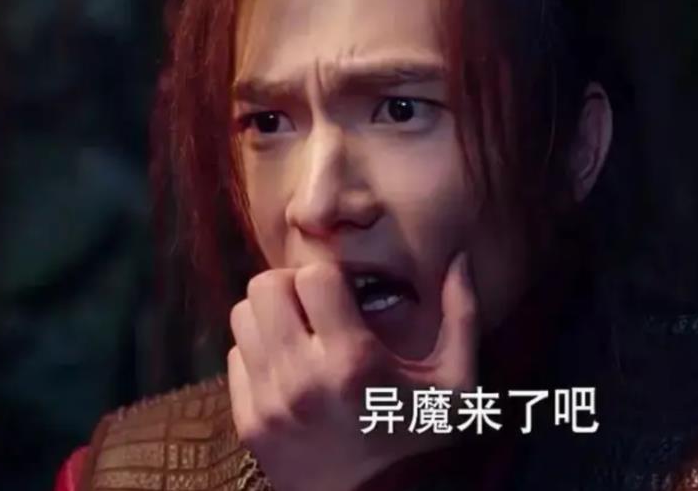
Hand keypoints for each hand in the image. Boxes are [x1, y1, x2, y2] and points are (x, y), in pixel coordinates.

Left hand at [227, 252, 476, 490]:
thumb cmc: (419, 437)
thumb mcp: (456, 383)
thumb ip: (462, 316)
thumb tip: (460, 259)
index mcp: (354, 361)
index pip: (312, 276)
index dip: (329, 276)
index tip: (345, 295)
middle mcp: (302, 379)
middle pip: (264, 287)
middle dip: (291, 287)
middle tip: (314, 307)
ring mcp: (270, 403)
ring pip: (242, 317)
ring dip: (270, 317)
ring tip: (299, 335)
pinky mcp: (249, 424)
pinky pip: (234, 357)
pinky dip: (257, 354)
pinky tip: (288, 369)